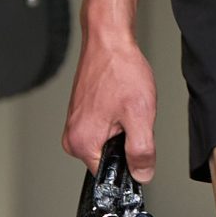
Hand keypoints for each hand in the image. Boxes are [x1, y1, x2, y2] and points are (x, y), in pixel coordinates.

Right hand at [62, 30, 157, 178]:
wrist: (109, 41)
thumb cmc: (120, 70)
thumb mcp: (140, 116)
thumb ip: (141, 152)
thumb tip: (142, 174)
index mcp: (82, 143)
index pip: (110, 175)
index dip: (130, 165)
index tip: (136, 145)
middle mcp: (73, 137)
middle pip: (110, 159)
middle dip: (127, 143)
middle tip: (131, 117)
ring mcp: (75, 125)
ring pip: (109, 143)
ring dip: (123, 129)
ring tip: (125, 106)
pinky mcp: (81, 115)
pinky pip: (105, 129)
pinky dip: (118, 119)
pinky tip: (121, 102)